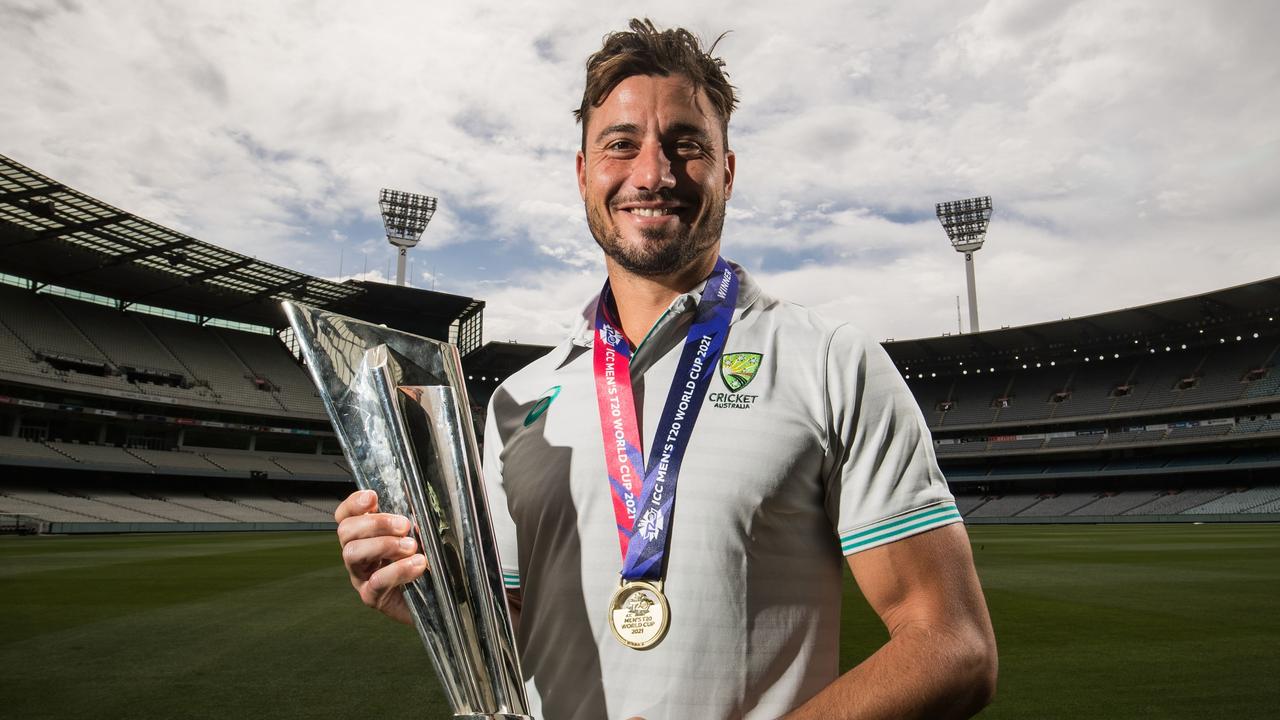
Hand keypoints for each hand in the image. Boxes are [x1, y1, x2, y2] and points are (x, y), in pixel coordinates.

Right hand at [335, 489, 425, 624]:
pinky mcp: (372, 597)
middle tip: (404, 525)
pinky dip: (397, 570)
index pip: (346, 516)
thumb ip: (412, 523)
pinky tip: (417, 565)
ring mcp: (361, 576)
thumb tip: (414, 511)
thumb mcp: (419, 536)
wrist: (436, 600)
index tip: (372, 497)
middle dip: (375, 523)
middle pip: (346, 531)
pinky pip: (375, 582)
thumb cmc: (424, 562)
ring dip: (383, 545)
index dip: (353, 504)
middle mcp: (357, 555)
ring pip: (352, 553)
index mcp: (365, 536)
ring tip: (411, 547)